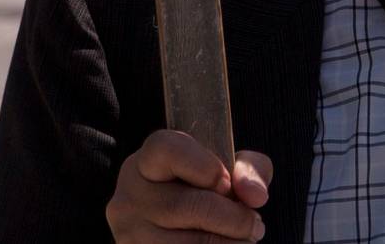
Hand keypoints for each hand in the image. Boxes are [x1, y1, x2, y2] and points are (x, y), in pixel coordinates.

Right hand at [106, 130, 270, 242]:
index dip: (205, 167)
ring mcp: (129, 233)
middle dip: (233, 219)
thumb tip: (255, 195)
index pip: (167, 149)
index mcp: (148, 161)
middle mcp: (130, 196)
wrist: (176, 228)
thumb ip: (248, 169)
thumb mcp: (226, 169)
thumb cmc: (206, 192)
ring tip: (245, 241)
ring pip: (186, 243)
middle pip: (186, 205)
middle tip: (255, 225)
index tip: (228, 185)